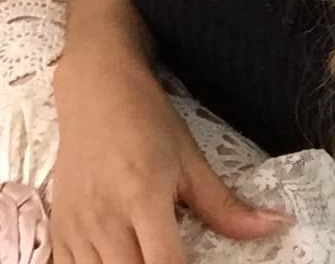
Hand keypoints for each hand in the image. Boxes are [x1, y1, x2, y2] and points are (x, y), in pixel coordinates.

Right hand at [50, 50, 293, 263]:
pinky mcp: (60, 230)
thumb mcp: (190, 159)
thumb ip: (226, 206)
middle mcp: (106, 219)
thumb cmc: (146, 118)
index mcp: (144, 198)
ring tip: (150, 259)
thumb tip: (275, 226)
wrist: (96, 87)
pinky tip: (119, 262)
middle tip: (178, 260)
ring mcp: (77, 229)